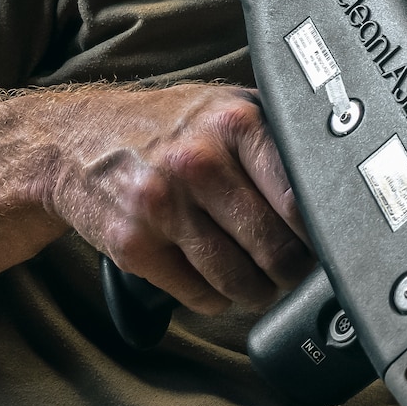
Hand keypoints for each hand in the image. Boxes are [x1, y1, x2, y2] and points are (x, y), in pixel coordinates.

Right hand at [43, 84, 311, 314]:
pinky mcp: (133, 244)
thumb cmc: (165, 126)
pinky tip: (217, 281)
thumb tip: (333, 182)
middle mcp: (197, 162)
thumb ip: (275, 136)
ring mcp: (161, 206)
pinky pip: (198, 294)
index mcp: (234, 123)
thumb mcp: (225, 107)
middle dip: (293, 270)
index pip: (298, 198)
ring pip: (238, 279)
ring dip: (257, 291)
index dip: (320, 232)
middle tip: (296, 270)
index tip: (327, 244)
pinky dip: (215, 298)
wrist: (72, 140)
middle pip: (273, 246)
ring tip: (261, 282)